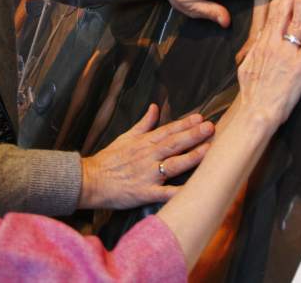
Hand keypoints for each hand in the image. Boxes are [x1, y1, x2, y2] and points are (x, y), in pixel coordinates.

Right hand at [78, 104, 214, 209]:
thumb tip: (155, 107)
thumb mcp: (125, 137)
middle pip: (174, 144)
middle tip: (211, 128)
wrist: (90, 180)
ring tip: (208, 149)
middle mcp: (148, 156)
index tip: (200, 118)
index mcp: (144, 143)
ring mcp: (148, 174)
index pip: (168, 130)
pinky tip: (193, 190)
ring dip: (191, 157)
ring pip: (173, 164)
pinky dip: (178, 192)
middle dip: (193, 135)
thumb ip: (143, 123)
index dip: (185, 124)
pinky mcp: (145, 192)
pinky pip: (165, 193)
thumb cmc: (108, 159)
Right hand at [237, 0, 300, 128]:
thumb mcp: (245, 68)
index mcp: (260, 46)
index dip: (277, 4)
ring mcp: (288, 53)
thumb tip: (258, 39)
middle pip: (283, 15)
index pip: (269, 19)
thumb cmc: (252, 94)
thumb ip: (253, 52)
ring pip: (297, 23)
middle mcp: (274, 45)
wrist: (258, 109)